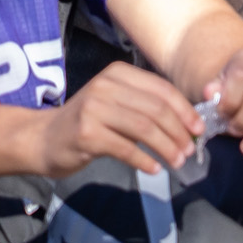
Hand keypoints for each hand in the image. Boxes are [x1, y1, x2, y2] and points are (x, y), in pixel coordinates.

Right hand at [32, 58, 205, 177]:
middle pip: (156, 109)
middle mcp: (106, 86)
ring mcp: (94, 109)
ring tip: (177, 161)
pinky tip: (154, 169)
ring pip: (144, 128)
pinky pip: (126, 149)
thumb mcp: (115, 103)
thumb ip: (144, 106)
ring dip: (166, 148)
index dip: (185, 110)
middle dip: (179, 132)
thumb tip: (186, 123)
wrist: (43, 138)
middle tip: (189, 150)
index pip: (161, 89)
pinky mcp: (86, 134)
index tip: (198, 129)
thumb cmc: (87, 122)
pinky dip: (145, 160)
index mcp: (118, 74)